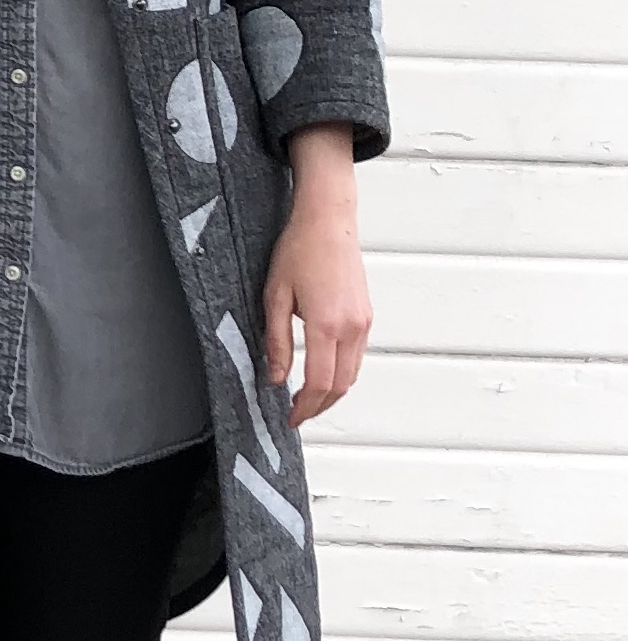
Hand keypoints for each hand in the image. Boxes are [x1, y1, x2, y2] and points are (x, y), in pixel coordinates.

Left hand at [263, 124, 370, 426]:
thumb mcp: (274, 298)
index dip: (304, 408)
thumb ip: (276, 342)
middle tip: (296, 416)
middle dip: (319, 406)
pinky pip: (357, 356)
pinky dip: (341, 373)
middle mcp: (352, 327)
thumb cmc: (299, 251)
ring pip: (353, 373)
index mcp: (327, 325)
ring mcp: (364, 321)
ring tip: (306, 400)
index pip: (320, 383)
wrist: (328, 221)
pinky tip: (322, 375)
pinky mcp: (366, 315)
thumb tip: (277, 377)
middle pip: (342, 385)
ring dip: (332, 393)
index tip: (289, 419)